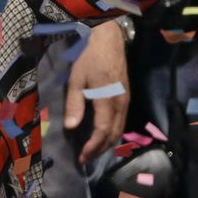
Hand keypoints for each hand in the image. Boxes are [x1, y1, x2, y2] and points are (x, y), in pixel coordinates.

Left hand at [63, 19, 128, 164]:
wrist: (108, 39)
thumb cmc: (88, 57)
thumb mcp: (76, 78)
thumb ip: (74, 104)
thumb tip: (71, 128)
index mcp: (107, 101)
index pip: (102, 132)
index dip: (92, 147)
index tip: (81, 157)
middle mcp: (121, 105)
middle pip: (114, 135)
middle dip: (100, 149)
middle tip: (85, 158)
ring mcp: (126, 100)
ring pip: (120, 130)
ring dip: (107, 143)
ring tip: (92, 149)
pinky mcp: (126, 96)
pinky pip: (121, 121)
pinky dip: (112, 133)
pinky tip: (102, 133)